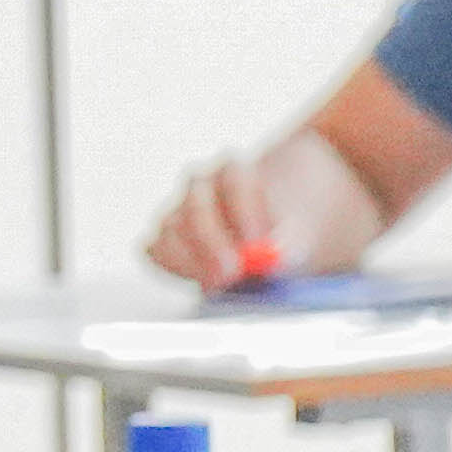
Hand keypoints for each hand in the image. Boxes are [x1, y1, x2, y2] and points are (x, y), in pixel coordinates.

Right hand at [147, 152, 288, 292]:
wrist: (260, 235)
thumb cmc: (277, 232)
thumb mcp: (295, 234)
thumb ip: (285, 242)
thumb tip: (270, 256)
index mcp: (234, 171)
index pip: (233, 181)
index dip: (244, 210)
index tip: (256, 241)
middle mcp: (200, 186)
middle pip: (196, 204)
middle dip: (212, 240)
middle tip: (230, 271)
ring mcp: (176, 210)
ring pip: (171, 228)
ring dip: (193, 258)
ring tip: (219, 281)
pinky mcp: (162, 238)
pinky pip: (156, 251)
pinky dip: (176, 267)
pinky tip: (200, 280)